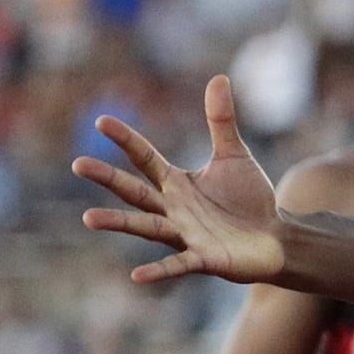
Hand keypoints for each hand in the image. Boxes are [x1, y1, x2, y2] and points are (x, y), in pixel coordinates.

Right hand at [74, 76, 286, 284]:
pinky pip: (177, 265)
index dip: (126, 139)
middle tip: (79, 164)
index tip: (102, 120)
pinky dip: (158, 270)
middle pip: (135, 191)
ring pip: (147, 226)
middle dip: (109, 178)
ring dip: (119, 222)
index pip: (145, 157)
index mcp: (177, 182)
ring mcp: (185, 235)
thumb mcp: (235, 155)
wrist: (275, 237)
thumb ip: (221, 121)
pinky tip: (136, 276)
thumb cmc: (249, 199)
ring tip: (88, 217)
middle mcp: (173, 208)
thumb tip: (219, 77)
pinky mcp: (204, 259)